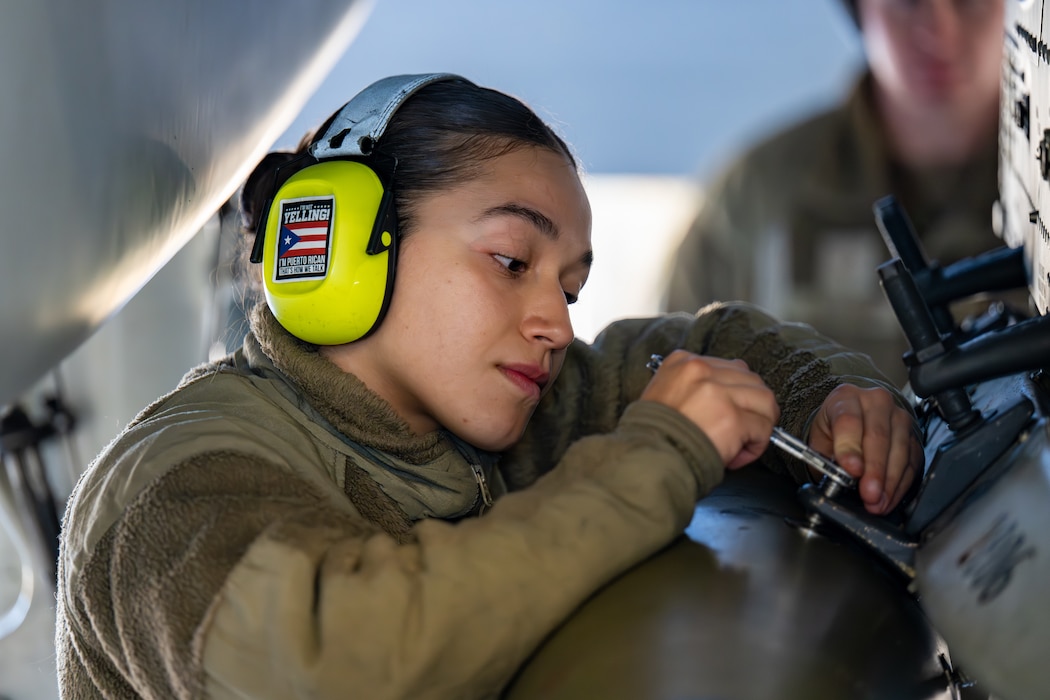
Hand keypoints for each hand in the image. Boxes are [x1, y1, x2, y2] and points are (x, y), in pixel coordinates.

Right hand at [641, 350, 778, 468]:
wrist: (647, 461)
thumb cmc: (653, 437)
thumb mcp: (663, 395)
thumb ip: (693, 387)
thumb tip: (729, 395)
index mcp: (682, 362)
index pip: (730, 367)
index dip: (735, 395)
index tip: (729, 413)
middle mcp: (700, 371)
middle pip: (752, 380)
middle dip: (752, 408)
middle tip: (740, 431)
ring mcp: (718, 392)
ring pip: (765, 400)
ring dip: (759, 424)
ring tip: (741, 442)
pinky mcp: (732, 418)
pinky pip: (763, 427)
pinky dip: (756, 445)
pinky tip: (736, 455)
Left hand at [807, 384, 922, 514]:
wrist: (853, 419)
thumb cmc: (834, 429)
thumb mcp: (820, 439)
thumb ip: (827, 455)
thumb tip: (842, 475)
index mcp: (846, 398)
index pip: (849, 420)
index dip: (850, 447)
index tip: (851, 470)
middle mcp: (876, 402)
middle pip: (878, 436)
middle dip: (875, 470)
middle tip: (869, 494)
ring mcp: (899, 418)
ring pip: (900, 450)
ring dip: (890, 482)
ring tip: (878, 502)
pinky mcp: (913, 437)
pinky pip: (912, 462)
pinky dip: (901, 484)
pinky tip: (890, 498)